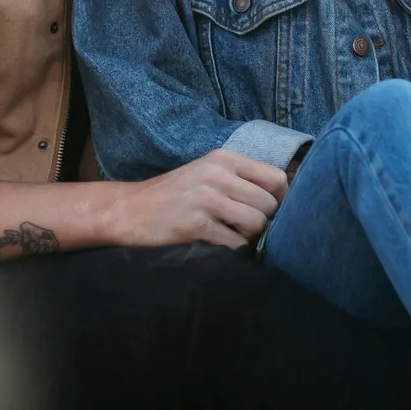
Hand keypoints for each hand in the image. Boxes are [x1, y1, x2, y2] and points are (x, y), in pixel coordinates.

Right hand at [110, 150, 288, 248]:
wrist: (128, 210)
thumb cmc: (173, 195)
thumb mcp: (206, 173)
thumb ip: (239, 179)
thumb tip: (282, 198)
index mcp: (223, 159)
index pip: (276, 177)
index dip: (281, 199)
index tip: (269, 212)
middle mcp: (217, 174)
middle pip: (270, 204)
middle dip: (264, 222)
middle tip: (244, 228)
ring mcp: (206, 199)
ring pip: (257, 223)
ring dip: (249, 237)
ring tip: (231, 235)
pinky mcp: (196, 224)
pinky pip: (236, 243)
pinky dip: (234, 250)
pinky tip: (218, 245)